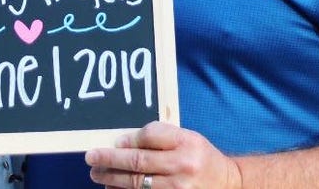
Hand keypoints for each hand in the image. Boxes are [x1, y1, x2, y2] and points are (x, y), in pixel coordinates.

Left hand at [84, 121, 240, 188]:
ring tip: (97, 173)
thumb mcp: (187, 138)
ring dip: (112, 178)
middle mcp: (183, 166)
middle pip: (138, 162)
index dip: (128, 139)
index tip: (114, 142)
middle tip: (91, 158)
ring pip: (137, 183)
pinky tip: (113, 187)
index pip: (150, 135)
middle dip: (110, 160)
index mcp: (187, 143)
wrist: (228, 184)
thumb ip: (160, 137)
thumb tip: (123, 142)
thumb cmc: (201, 158)